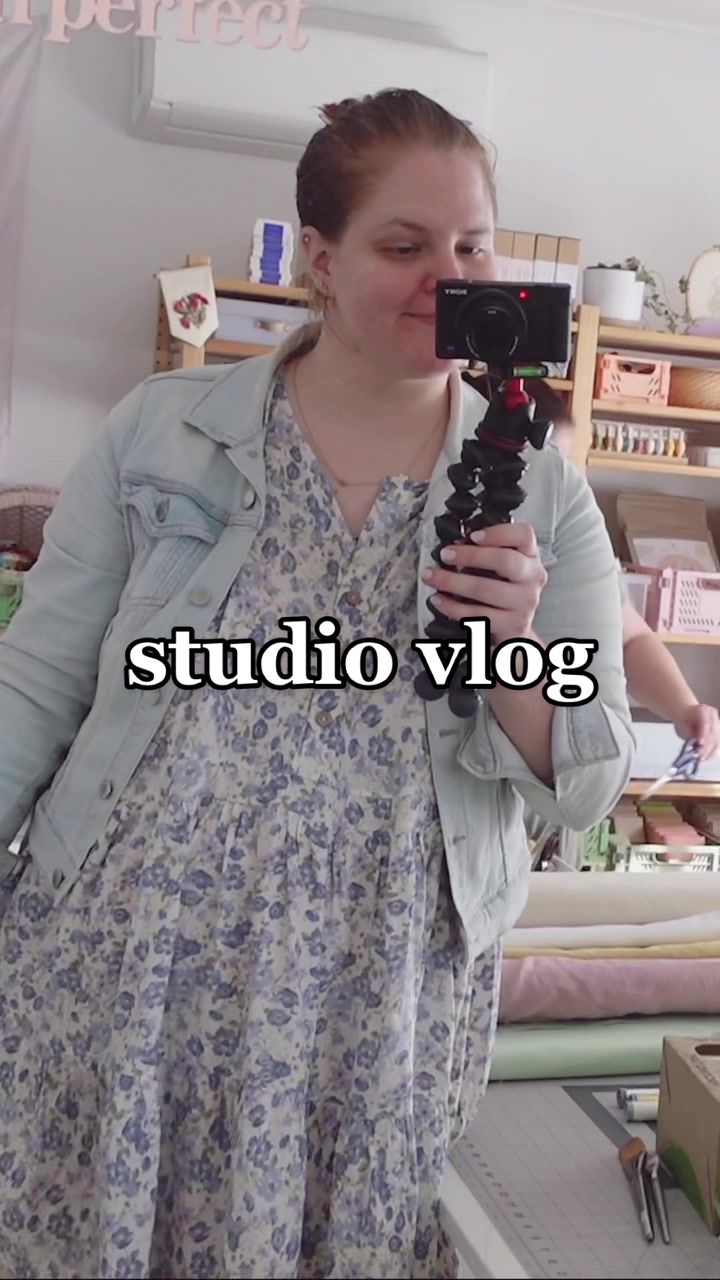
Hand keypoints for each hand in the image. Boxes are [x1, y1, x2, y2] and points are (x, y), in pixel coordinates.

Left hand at [421, 523, 546, 642]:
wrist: (514, 626)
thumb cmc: (502, 588)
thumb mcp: (500, 565)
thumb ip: (484, 551)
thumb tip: (454, 546)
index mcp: (530, 555)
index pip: (524, 535)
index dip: (498, 533)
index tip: (473, 536)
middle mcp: (532, 577)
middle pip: (505, 561)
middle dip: (470, 555)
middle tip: (445, 555)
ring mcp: (525, 602)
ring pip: (486, 589)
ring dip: (452, 582)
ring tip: (431, 577)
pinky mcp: (513, 624)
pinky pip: (478, 614)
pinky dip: (453, 607)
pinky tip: (439, 600)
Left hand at [674, 703, 719, 760]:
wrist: (687, 715)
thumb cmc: (683, 720)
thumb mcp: (681, 725)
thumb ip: (688, 733)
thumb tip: (696, 745)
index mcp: (703, 710)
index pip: (706, 724)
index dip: (704, 735)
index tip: (699, 745)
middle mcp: (713, 716)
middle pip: (714, 733)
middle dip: (708, 746)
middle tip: (701, 756)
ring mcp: (718, 724)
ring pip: (718, 739)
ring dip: (711, 751)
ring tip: (703, 759)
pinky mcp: (719, 732)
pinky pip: (717, 743)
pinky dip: (712, 751)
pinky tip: (706, 758)